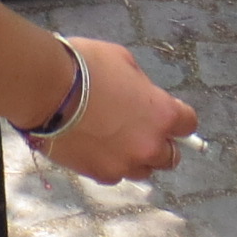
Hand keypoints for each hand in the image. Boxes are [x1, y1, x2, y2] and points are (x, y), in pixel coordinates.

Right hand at [39, 38, 199, 185]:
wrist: (47, 90)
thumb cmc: (87, 67)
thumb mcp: (124, 62)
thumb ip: (141, 86)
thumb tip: (142, 96)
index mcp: (162, 114)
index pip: (188, 125)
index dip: (179, 119)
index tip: (167, 114)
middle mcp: (150, 146)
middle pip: (170, 156)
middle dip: (160, 144)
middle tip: (141, 130)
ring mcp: (125, 164)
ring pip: (143, 170)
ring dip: (136, 157)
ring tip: (116, 141)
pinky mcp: (100, 175)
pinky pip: (114, 175)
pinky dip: (109, 164)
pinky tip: (94, 147)